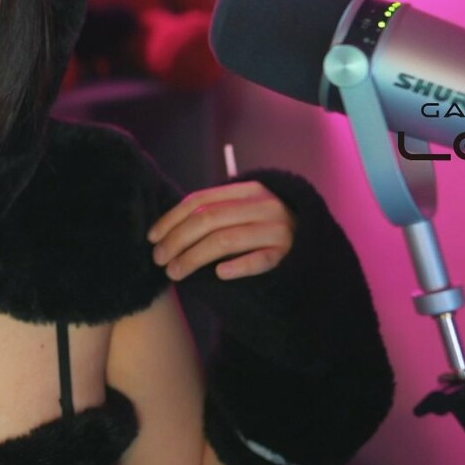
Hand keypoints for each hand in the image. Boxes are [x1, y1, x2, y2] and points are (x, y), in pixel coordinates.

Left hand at [146, 181, 295, 281]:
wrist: (311, 256)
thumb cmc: (265, 237)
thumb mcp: (244, 215)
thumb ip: (216, 213)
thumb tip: (165, 228)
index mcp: (250, 191)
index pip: (201, 200)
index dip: (171, 219)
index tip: (152, 238)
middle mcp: (266, 206)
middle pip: (209, 219)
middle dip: (177, 240)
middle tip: (159, 259)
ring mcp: (280, 229)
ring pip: (226, 240)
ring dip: (194, 257)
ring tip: (175, 272)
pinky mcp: (289, 255)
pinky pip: (259, 260)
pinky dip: (237, 266)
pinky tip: (219, 274)